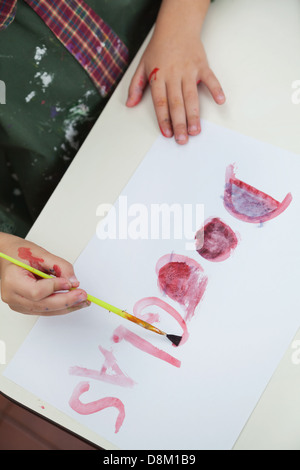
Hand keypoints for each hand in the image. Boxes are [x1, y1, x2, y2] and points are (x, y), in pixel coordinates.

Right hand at [0, 234, 89, 314]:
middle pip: (43, 305)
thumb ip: (60, 267)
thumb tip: (74, 282)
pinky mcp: (24, 306)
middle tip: (83, 296)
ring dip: (66, 307)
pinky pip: (44, 310)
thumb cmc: (19, 253)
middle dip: (66, 301)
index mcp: (12, 281)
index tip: (71, 283)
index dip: (56, 288)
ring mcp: (17, 304)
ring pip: (46, 310)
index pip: (37, 291)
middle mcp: (13, 296)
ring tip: (82, 301)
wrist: (6, 255)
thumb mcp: (41, 254)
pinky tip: (72, 302)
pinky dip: (59, 306)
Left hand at [126, 0, 224, 144]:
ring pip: (191, 96)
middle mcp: (174, 74)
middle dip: (179, 123)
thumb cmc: (159, 47)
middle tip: (182, 139)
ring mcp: (189, 70)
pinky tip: (220, 101)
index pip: (160, 102)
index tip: (167, 133)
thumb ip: (136, 86)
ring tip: (195, 131)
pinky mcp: (202, 65)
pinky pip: (211, 79)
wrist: (176, 26)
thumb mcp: (142, 65)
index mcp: (158, 76)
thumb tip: (130, 104)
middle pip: (176, 103)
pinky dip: (216, 89)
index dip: (164, 119)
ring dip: (194, 115)